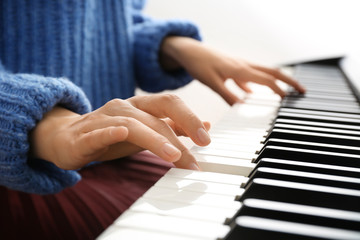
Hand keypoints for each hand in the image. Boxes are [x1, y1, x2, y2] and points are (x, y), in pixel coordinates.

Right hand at [30, 94, 210, 169]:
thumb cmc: (112, 134)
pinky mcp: (86, 134)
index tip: (207, 140)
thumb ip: (174, 127)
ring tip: (173, 156)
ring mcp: (105, 118)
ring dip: (155, 139)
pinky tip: (121, 135)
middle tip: (198, 152)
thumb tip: (206, 126)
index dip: (190, 118)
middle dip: (181, 128)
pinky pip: (100, 131)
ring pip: (133, 123)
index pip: (170, 103)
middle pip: (157, 111)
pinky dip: (111, 132)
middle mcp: (125, 107)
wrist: (68, 137)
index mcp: (141, 106)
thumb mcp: (146, 130)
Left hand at [160, 36, 305, 104]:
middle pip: (272, 72)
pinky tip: (251, 95)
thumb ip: (228, 95)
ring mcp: (239, 66)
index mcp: (241, 69)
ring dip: (274, 82)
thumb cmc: (199, 64)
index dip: (281, 90)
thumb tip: (242, 109)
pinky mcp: (232, 68)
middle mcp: (243, 66)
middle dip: (288, 81)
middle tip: (301, 91)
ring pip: (262, 74)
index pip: (268, 80)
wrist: (189, 51)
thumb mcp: (212, 83)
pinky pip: (248, 77)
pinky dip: (254, 85)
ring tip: (282, 94)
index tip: (290, 101)